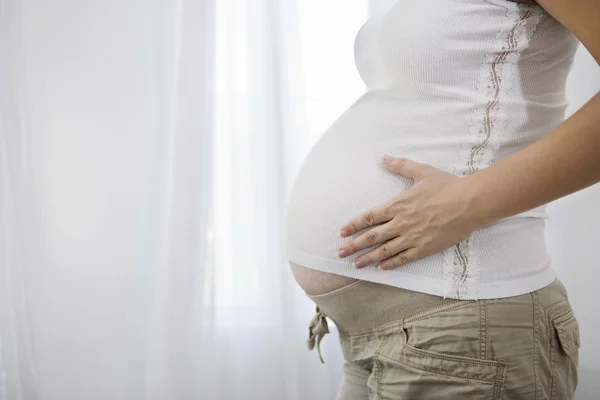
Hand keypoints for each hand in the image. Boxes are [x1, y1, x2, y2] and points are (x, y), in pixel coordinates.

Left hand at [337, 154, 480, 269]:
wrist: (469, 203)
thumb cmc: (447, 186)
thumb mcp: (421, 171)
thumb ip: (400, 165)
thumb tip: (383, 157)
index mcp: (398, 205)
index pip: (369, 217)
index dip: (353, 225)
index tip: (341, 232)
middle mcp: (401, 223)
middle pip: (372, 237)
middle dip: (354, 245)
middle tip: (339, 253)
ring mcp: (412, 237)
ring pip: (384, 251)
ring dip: (368, 258)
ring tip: (355, 264)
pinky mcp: (424, 248)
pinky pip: (404, 258)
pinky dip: (391, 264)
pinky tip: (381, 268)